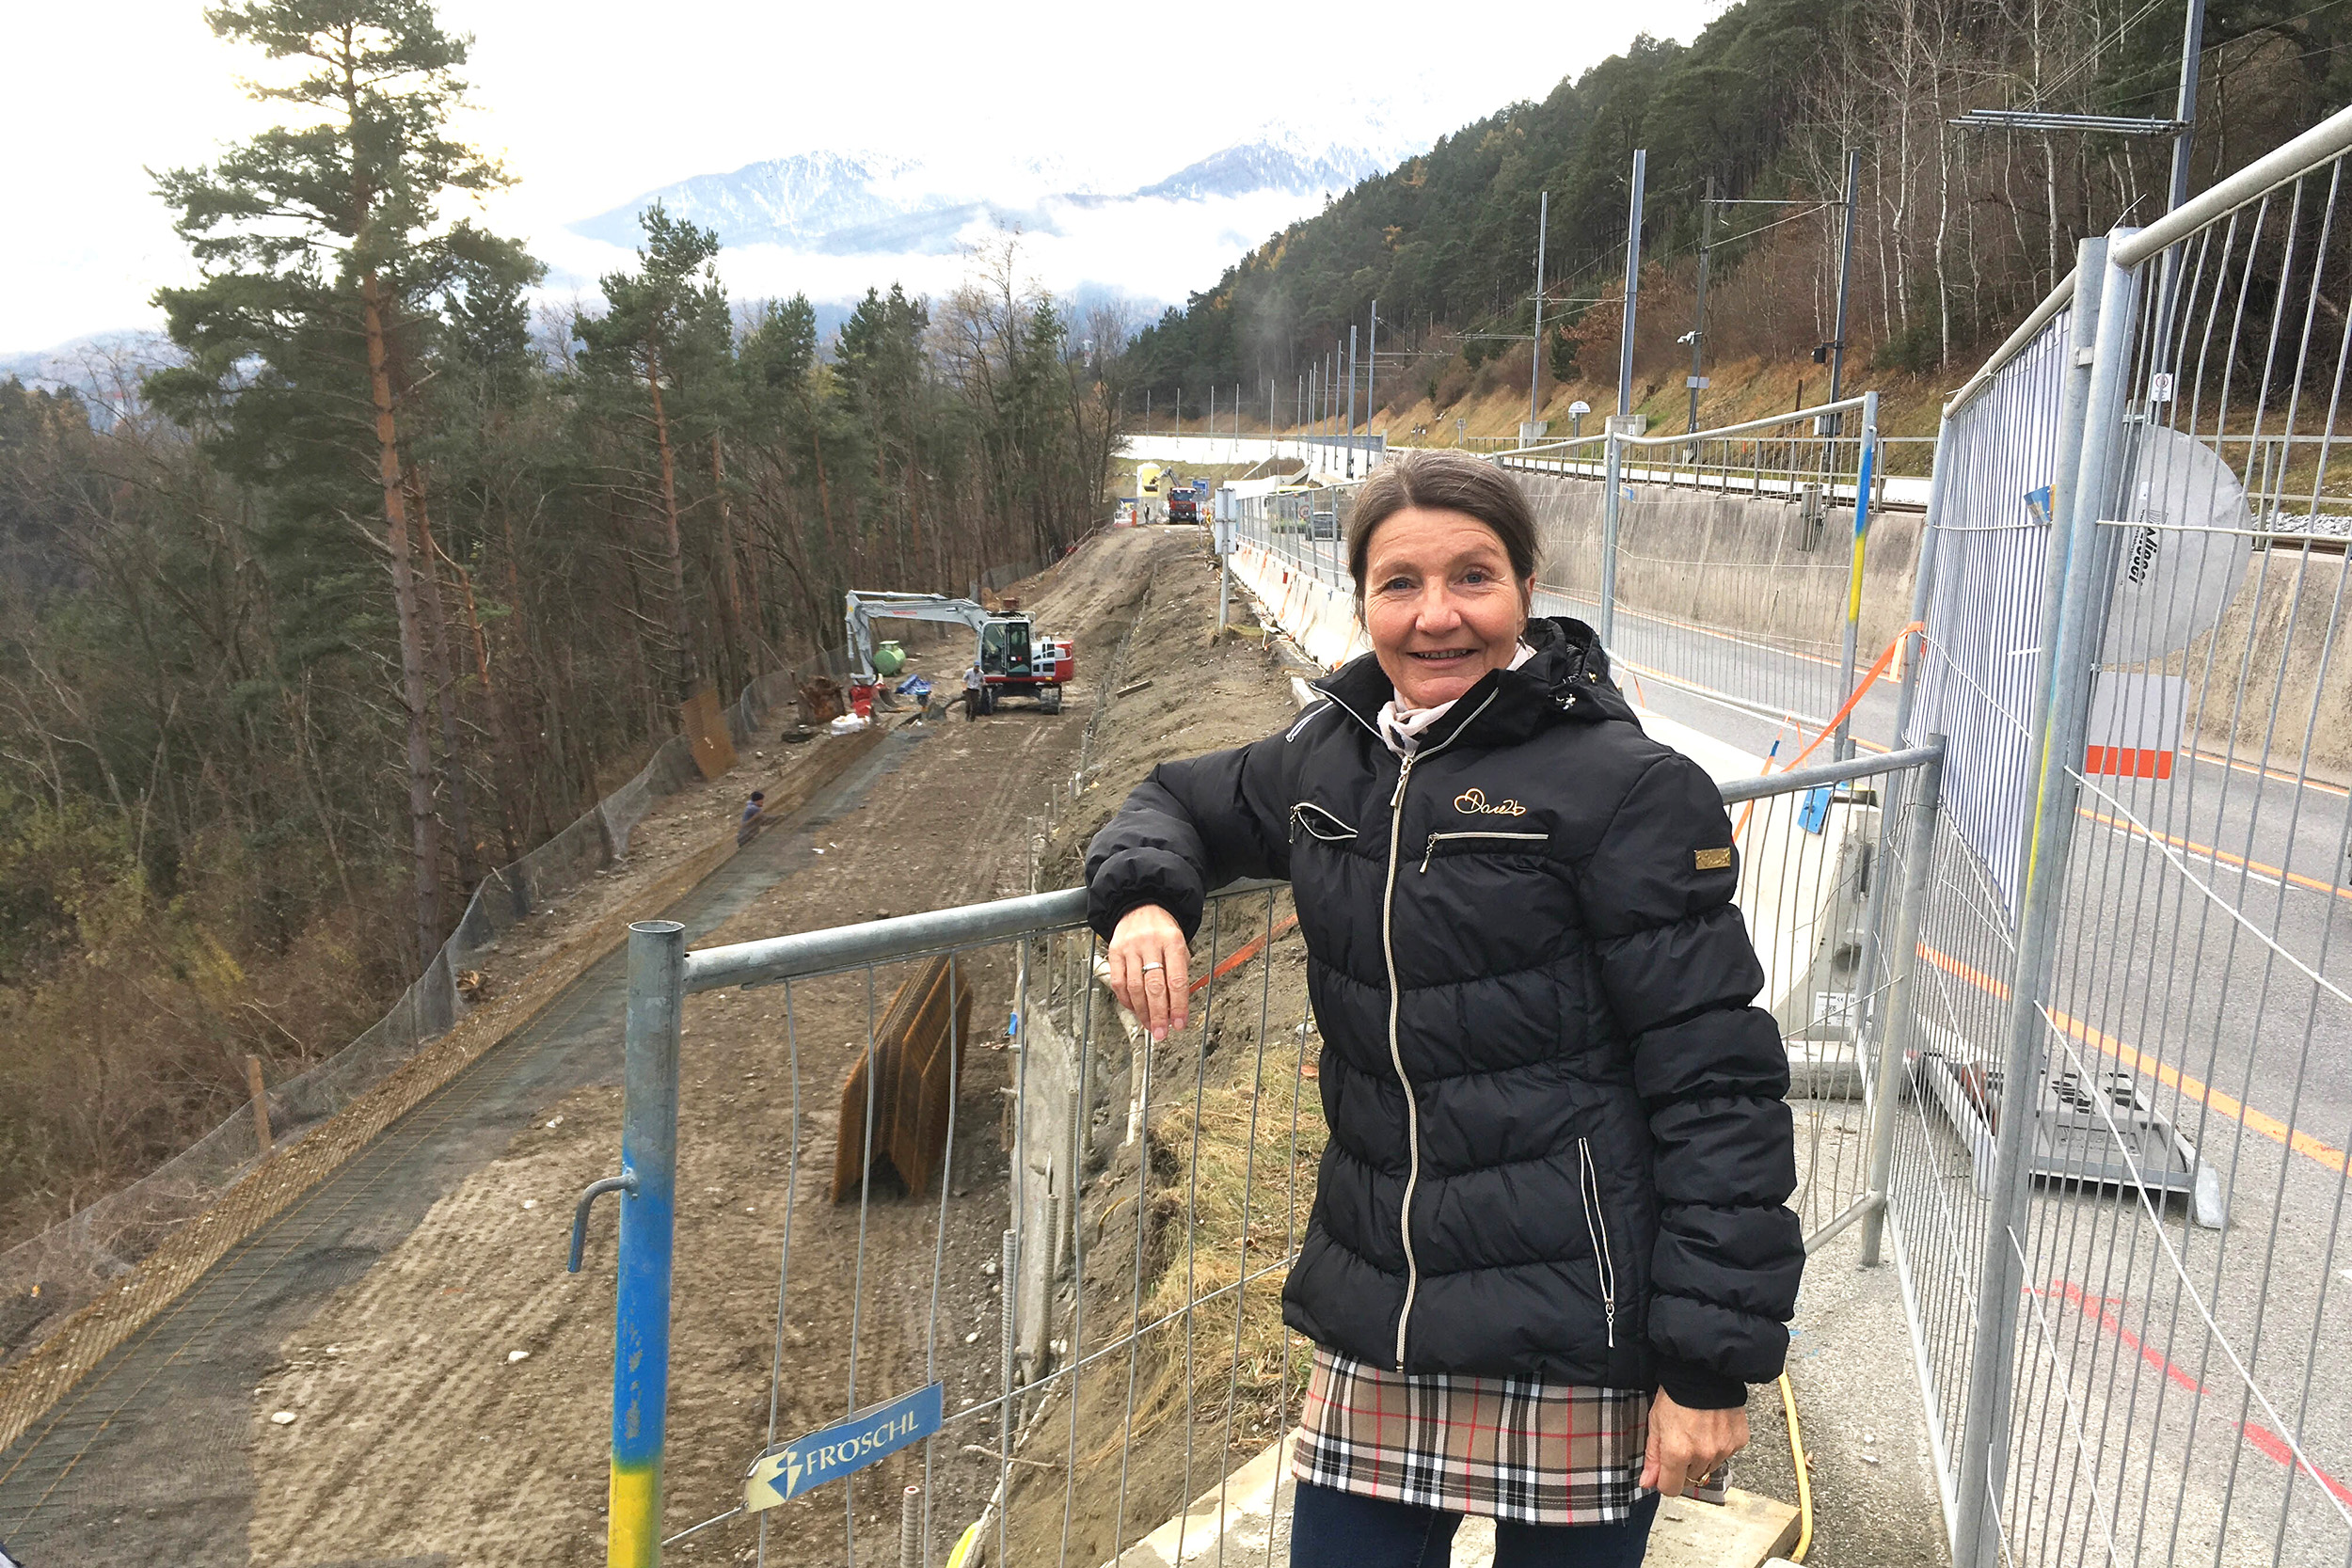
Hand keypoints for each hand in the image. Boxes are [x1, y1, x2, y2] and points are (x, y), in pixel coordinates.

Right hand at [1106, 905, 1188, 1040]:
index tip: (1179, 1023)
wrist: (1140, 904)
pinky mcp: (1114, 951)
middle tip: (1162, 1032)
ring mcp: (1130, 947)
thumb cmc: (1163, 929)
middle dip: (1159, 1014)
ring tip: (1150, 1026)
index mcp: (1173, 941)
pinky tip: (1135, 1010)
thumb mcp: (1180, 944)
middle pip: (1154, 986)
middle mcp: (1150, 943)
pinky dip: (1127, 1001)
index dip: (1178, 1005)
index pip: (1176, 979)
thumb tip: (1176, 1007)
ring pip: (1134, 987)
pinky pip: (1119, 982)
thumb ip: (1179, 972)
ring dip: (1143, 1012)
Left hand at [1642, 1390, 1748, 1497]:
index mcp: (1678, 1453)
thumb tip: (1648, 1483)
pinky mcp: (1739, 1441)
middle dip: (1685, 1466)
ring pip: (1710, 1467)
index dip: (1665, 1481)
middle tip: (1682, 1441)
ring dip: (1703, 1457)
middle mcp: (1703, 1456)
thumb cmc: (1675, 1395)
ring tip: (1698, 1431)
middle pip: (1692, 1478)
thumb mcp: (1655, 1423)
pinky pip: (1727, 1453)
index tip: (1664, 1470)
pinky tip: (1713, 1426)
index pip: (1672, 1489)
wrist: (1704, 1372)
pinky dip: (1720, 1445)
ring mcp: (1724, 1449)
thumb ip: (1653, 1457)